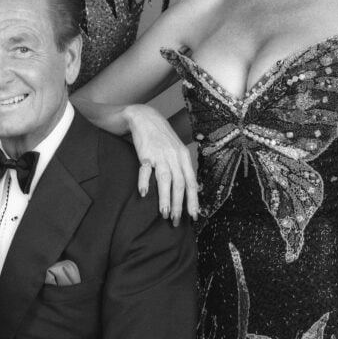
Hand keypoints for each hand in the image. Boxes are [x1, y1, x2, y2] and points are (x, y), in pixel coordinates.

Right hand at [123, 105, 197, 225]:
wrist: (145, 118)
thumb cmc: (161, 137)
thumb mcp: (176, 150)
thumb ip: (181, 167)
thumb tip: (190, 188)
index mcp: (184, 157)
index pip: (191, 182)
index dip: (193, 200)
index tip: (193, 216)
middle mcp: (174, 157)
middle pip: (180, 184)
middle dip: (179, 204)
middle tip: (175, 221)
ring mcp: (160, 155)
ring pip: (166, 179)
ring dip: (165, 198)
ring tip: (163, 213)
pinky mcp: (145, 153)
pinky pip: (145, 169)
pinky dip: (145, 182)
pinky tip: (144, 193)